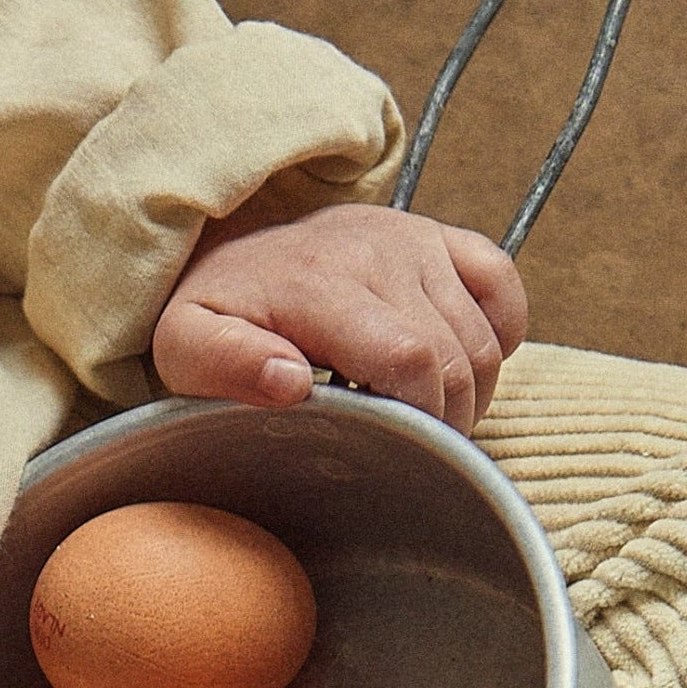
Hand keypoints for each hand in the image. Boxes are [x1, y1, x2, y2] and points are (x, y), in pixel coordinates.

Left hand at [153, 203, 528, 434]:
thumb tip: (289, 384)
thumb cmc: (211, 313)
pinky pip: (501, 281)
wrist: (227, 249)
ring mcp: (412, 239)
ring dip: (468, 391)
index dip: (417, 418)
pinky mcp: (435, 235)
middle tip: (407, 449)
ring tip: (419, 417)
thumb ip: (228, 366)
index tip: (394, 452)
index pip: (408, 359)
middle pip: (454, 355)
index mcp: (318, 285)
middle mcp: (376, 251)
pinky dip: (499, 334)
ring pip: (482, 334)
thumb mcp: (186, 347)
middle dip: (444, 419)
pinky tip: (457, 368)